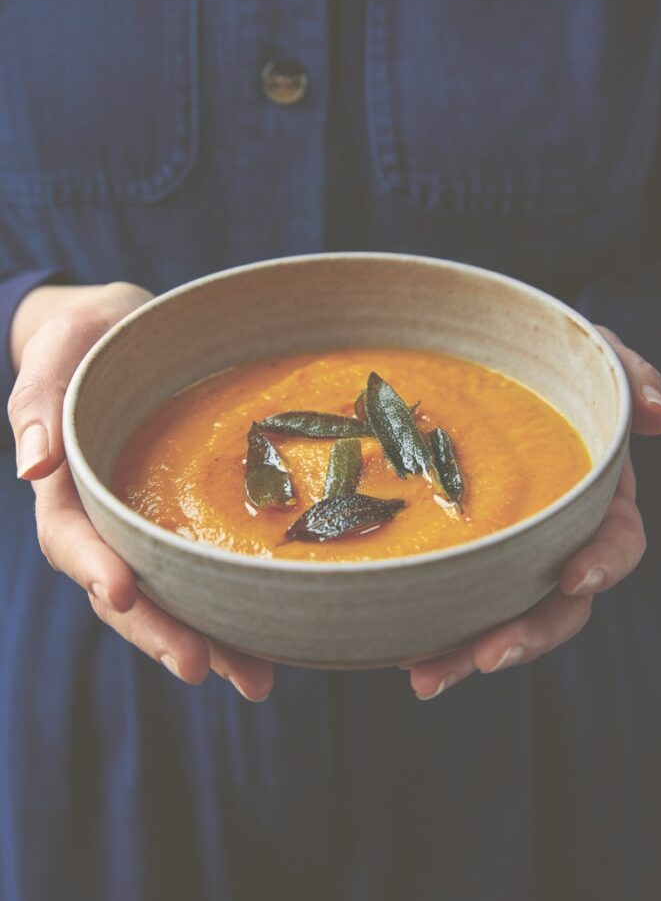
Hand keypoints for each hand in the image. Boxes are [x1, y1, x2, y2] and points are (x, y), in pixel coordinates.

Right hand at [8, 282, 273, 700]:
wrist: (131, 336)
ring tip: (256, 680)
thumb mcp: (57, 350)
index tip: (122, 592)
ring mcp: (145, 530)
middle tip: (204, 667)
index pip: (70, 538)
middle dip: (159, 632)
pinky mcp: (182, 526)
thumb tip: (31, 465)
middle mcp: (105, 521)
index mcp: (65, 485)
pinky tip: (273, 643)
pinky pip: (202, 574)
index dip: (93, 567)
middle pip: (123, 591)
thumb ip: (37, 401)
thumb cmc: (90, 338)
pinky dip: (232, 611)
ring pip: (167, 597)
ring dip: (206, 641)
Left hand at [406, 326, 660, 699]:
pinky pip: (452, 600)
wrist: (475, 359)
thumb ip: (628, 374)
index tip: (575, 577)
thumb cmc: (542, 359)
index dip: (605, 563)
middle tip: (487, 656)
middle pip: (559, 606)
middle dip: (527, 636)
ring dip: (466, 653)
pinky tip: (396, 651)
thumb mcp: (587, 351)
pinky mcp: (462, 555)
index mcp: (597, 499)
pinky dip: (431, 630)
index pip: (619, 541)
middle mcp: (557, 537)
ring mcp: (509, 553)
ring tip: (422, 675)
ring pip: (501, 616)